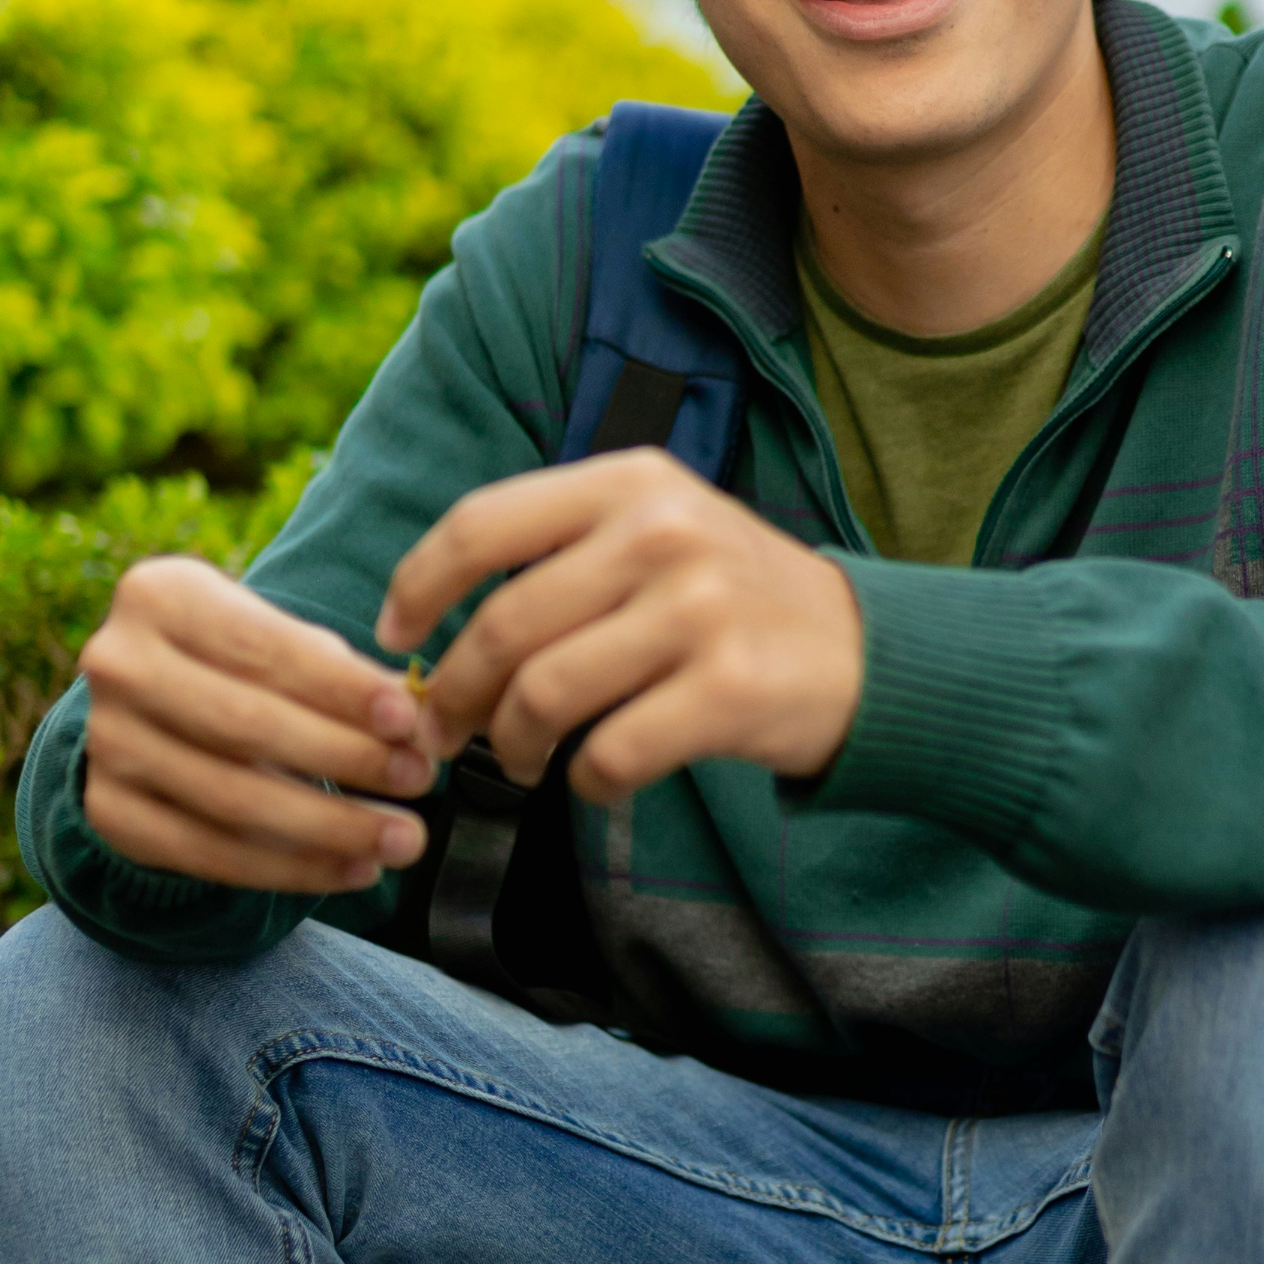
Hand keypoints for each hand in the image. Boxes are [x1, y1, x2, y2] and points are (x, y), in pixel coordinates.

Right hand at [79, 555, 441, 894]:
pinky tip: (353, 870)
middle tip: (420, 780)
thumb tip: (420, 716)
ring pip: (230, 798)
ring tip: (401, 838)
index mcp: (159, 596)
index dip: (339, 687)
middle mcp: (116, 665)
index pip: (261, 646)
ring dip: (330, 826)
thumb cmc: (242, 663)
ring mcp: (106, 743)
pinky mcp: (110, 812)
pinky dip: (291, 869)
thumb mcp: (282, 641)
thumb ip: (344, 673)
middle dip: (344, 757)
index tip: (408, 719)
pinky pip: (209, 854)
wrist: (154, 709)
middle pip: (243, 724)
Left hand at [378, 452, 865, 805]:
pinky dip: (586, 782)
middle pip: (504, 625)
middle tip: (446, 729)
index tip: (396, 634)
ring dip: (512, 745)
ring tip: (518, 760)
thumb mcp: (660, 528)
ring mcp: (698, 611)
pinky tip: (598, 778)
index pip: (482, 524)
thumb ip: (562, 550)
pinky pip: (608, 754)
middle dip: (457, 691)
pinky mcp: (727, 690)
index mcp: (631, 482)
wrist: (868, 652)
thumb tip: (437, 623)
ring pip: (545, 694)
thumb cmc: (734, 600)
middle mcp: (662, 533)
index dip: (418, 585)